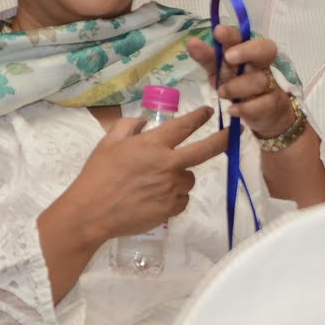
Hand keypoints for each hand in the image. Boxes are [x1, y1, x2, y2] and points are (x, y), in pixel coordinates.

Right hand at [59, 105, 229, 242]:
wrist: (92, 212)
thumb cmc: (97, 175)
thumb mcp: (108, 143)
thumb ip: (129, 126)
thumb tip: (144, 123)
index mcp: (153, 144)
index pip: (184, 126)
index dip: (199, 117)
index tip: (208, 112)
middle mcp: (168, 164)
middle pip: (205, 150)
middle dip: (222, 140)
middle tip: (232, 136)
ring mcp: (172, 188)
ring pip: (188, 178)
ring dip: (179, 176)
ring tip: (154, 183)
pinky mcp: (172, 208)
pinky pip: (181, 198)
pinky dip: (173, 196)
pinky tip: (153, 198)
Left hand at [186, 26, 296, 139]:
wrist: (265, 113)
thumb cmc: (239, 86)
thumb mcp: (221, 72)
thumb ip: (208, 58)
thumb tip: (191, 42)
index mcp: (248, 52)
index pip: (244, 37)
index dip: (232, 34)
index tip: (218, 32)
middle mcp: (262, 64)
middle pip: (265, 50)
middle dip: (247, 51)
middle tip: (229, 57)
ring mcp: (271, 84)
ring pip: (259, 80)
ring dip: (237, 87)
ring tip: (222, 93)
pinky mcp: (275, 104)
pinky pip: (263, 104)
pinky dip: (245, 107)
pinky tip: (233, 110)